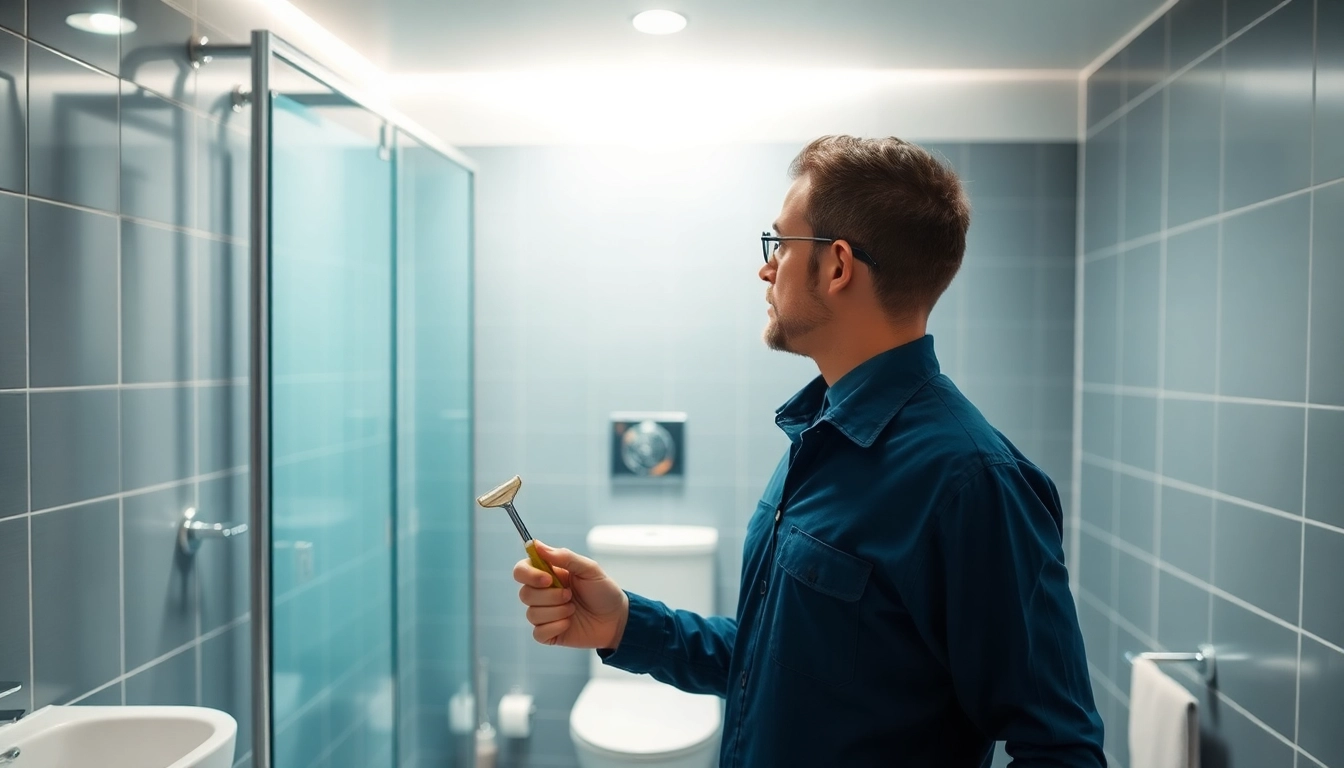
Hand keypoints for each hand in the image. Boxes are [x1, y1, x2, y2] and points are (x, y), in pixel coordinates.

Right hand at [514, 540, 629, 648]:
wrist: (616, 619)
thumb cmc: (603, 591)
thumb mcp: (589, 569)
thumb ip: (565, 557)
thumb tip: (537, 545)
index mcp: (548, 574)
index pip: (521, 570)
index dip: (529, 574)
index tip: (548, 579)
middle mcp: (542, 593)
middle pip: (524, 593)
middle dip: (550, 596)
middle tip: (570, 595)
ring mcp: (544, 614)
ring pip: (531, 614)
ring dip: (556, 611)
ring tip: (573, 609)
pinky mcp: (548, 633)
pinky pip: (538, 633)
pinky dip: (555, 627)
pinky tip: (568, 623)